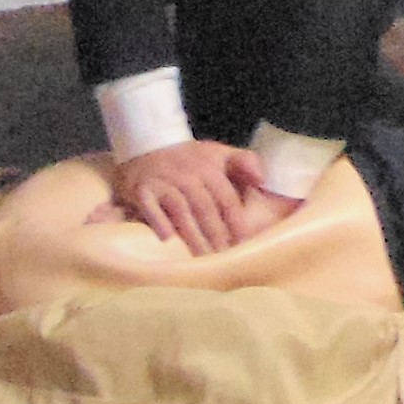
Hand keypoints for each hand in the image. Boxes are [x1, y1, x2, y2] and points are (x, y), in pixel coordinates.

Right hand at [110, 139, 287, 252]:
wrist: (146, 144)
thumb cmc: (189, 159)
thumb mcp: (219, 153)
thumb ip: (245, 163)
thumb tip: (262, 179)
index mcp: (210, 167)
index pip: (226, 198)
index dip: (235, 221)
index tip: (242, 242)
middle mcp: (187, 175)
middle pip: (204, 208)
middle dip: (215, 235)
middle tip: (222, 258)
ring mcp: (163, 182)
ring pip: (180, 210)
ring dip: (192, 235)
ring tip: (201, 258)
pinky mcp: (141, 190)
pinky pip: (149, 207)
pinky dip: (157, 221)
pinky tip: (167, 238)